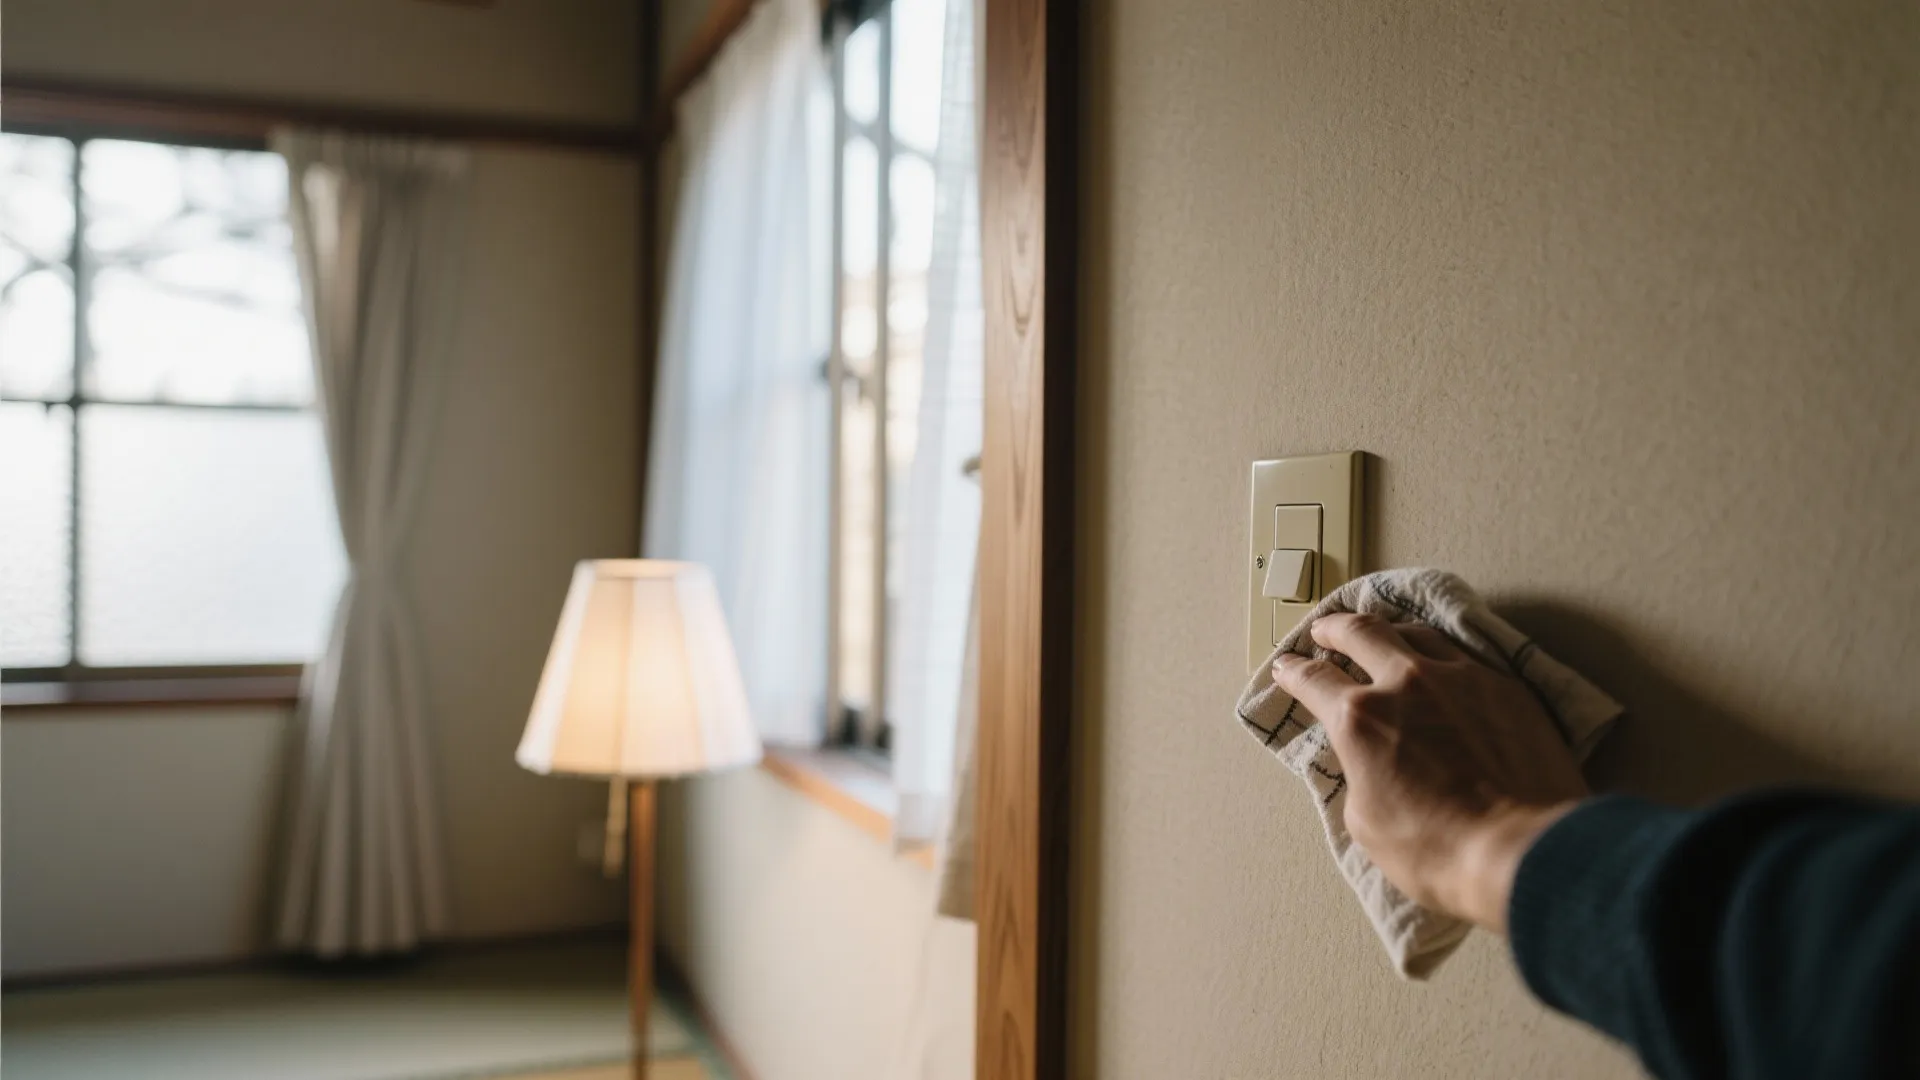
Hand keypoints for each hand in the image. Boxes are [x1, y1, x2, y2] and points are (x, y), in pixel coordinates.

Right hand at [1272, 613, 1588, 931]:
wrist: (1521, 848)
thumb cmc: (1438, 849)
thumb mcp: (1367, 823)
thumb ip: (1360, 775)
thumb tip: (1370, 762)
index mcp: (1360, 718)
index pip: (1314, 680)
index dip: (1293, 672)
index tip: (1287, 668)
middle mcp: (1407, 683)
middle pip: (1360, 632)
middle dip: (1335, 628)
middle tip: (1325, 630)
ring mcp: (1461, 678)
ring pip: (1416, 632)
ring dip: (1390, 630)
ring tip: (1383, 633)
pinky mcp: (1506, 687)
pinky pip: (1464, 653)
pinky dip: (1440, 652)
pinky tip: (1441, 661)